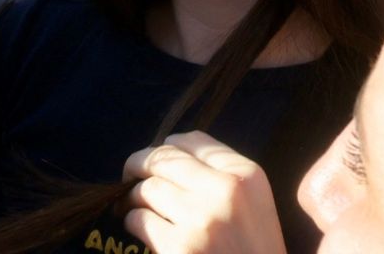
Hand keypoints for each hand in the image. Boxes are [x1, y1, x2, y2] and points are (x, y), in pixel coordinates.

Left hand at [122, 133, 286, 253]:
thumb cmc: (253, 252)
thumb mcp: (253, 206)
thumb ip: (222, 176)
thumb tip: (169, 154)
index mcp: (247, 176)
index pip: (193, 140)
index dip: (168, 148)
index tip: (158, 162)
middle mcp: (226, 191)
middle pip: (163, 157)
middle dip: (138, 166)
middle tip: (129, 177)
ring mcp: (201, 220)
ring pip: (146, 188)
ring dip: (133, 198)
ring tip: (133, 207)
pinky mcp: (178, 248)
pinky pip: (138, 220)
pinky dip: (133, 223)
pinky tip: (140, 231)